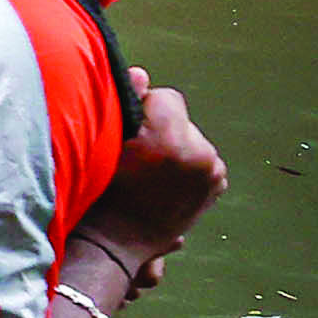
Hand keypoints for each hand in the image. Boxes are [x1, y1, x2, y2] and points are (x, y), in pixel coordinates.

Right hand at [75, 79, 224, 289]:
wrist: (115, 244)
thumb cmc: (100, 194)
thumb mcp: (103, 146)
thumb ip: (126, 103)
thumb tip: (141, 73)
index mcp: (171, 138)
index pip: (166, 96)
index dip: (143, 109)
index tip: (129, 133)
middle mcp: (200, 153)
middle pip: (180, 118)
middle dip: (162, 130)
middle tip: (138, 158)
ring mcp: (213, 172)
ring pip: (191, 139)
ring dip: (176, 148)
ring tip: (150, 174)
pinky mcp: (217, 185)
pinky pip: (202, 159)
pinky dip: (188, 166)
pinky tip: (166, 183)